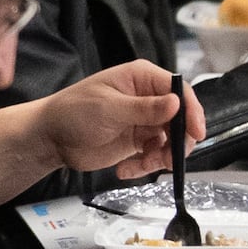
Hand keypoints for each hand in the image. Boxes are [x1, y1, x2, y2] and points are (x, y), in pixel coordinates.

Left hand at [39, 62, 201, 179]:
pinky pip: (157, 156)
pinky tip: (124, 169)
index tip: (196, 132)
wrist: (50, 138)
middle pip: (181, 119)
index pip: (179, 91)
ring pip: (173, 141)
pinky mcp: (139, 142)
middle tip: (168, 159)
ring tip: (141, 165)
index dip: (192, 111)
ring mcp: (145, 121)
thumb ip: (143, 109)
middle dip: (178, 141)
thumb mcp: (108, 108)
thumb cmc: (72, 112)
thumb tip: (176, 103)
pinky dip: (146, 166)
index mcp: (141, 79)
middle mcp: (147, 98)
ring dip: (162, 157)